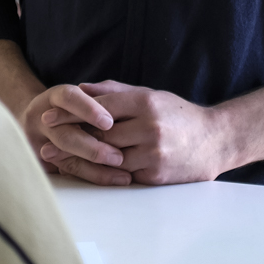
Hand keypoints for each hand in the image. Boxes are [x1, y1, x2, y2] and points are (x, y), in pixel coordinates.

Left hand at [40, 81, 222, 185]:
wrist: (216, 140)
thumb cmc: (178, 115)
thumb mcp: (151, 95)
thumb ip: (114, 91)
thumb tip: (81, 88)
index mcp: (145, 102)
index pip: (99, 108)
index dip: (71, 113)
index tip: (48, 116)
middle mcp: (148, 127)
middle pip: (100, 135)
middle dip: (71, 138)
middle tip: (47, 141)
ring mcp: (153, 153)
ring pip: (108, 158)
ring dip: (82, 160)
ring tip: (58, 159)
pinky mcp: (155, 175)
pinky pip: (122, 175)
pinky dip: (103, 173)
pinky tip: (84, 172)